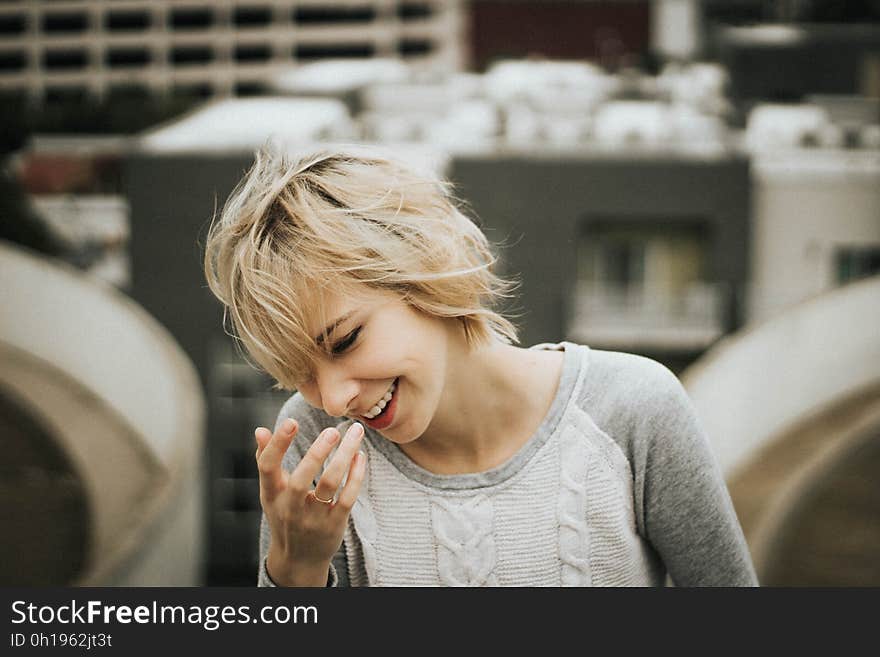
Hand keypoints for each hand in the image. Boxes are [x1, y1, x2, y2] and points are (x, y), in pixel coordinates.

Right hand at [254, 419, 365, 585]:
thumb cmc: (284, 514)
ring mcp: (313, 517)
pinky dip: (356, 475)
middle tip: (333, 430)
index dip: (277, 445)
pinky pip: (347, 496)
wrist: (299, 558)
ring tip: (355, 432)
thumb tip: (260, 430)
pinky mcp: (334, 524)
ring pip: (330, 483)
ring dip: (344, 455)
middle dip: (317, 452)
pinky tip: (360, 456)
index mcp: (271, 494)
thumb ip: (266, 459)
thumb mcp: (271, 491)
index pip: (268, 467)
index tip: (291, 421)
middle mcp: (289, 507)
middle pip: (302, 478)